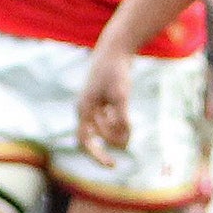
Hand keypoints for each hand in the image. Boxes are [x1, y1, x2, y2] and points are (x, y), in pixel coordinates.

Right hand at [77, 47, 133, 168]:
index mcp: (83, 109)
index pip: (85, 142)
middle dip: (112, 138)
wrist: (116, 47)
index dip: (97, 156)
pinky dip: (117, 120)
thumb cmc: (116, 70)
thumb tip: (124, 142)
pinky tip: (125, 112)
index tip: (112, 165)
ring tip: (128, 121)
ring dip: (116, 129)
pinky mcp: (102, 100)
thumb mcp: (121, 95)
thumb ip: (122, 119)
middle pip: (97, 136)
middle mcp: (85, 109)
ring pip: (104, 128)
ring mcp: (93, 104)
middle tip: (129, 137)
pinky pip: (108, 118)